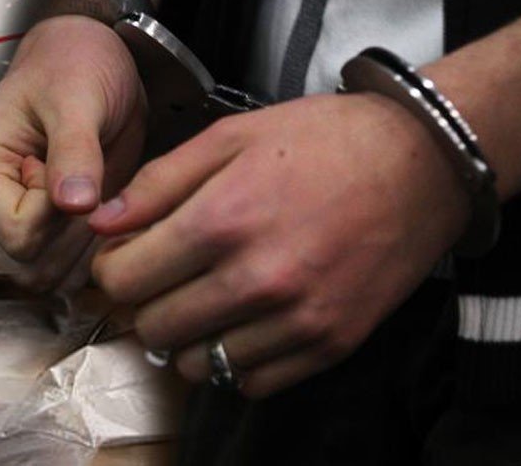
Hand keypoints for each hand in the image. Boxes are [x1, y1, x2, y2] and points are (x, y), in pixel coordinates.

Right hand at [0, 15, 146, 289]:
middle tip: (89, 179)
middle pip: (32, 266)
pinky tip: (102, 205)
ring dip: (87, 244)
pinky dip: (93, 248)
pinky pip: (67, 269)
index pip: (18, 236)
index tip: (71, 169)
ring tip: (95, 188)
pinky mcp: (41, 229)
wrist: (90, 59)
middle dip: (74, 233)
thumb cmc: (72, 64)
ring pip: (51, 276)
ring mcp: (12, 219)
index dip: (58, 215)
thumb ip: (75, 151)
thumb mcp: (77, 97)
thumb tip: (74, 204)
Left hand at [87, 92, 469, 396]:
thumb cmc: (322, 140)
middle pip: (153, 327)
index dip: (111, 268)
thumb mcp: (230, 137)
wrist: (422, 162)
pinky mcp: (330, 343)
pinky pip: (251, 382)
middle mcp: (257, 279)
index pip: (123, 279)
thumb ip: (158, 182)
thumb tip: (98, 221)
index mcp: (222, 220)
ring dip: (185, 337)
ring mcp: (296, 319)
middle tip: (161, 277)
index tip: (125, 256)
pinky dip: (233, 361)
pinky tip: (240, 322)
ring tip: (201, 300)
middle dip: (144, 302)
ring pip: (197, 365)